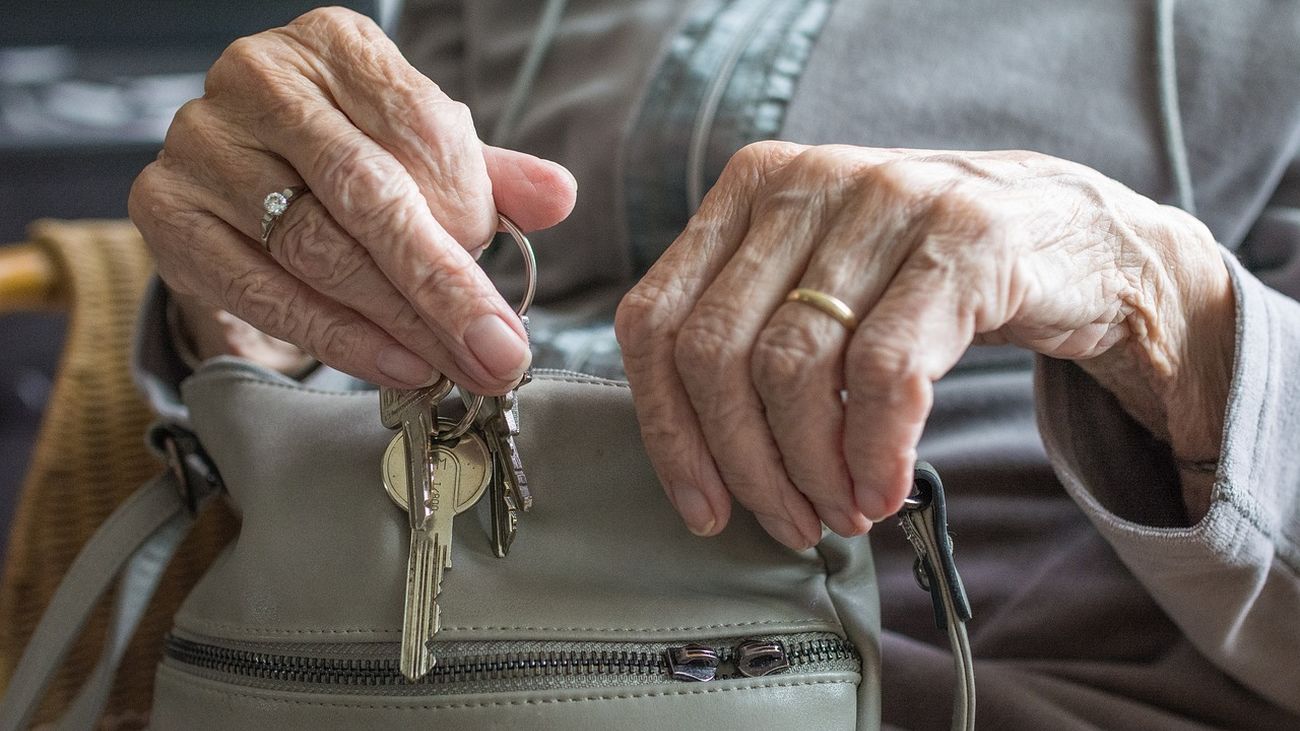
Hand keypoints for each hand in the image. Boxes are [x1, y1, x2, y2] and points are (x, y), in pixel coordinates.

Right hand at [130, 7, 575, 391]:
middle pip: (367, 196)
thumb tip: (557, 196)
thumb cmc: (350, 155)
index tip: (505, 282)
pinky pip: (260, 289)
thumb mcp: (426, 155)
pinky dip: (335, 337)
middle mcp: (262, 79)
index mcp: (337, 47)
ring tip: (453, 366)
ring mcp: (204, 143)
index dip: (468, 212)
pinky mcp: (167, 209)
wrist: (245, 171)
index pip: (419, 127)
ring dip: (396, 322)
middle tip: (497, 352)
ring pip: (315, 249)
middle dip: (443, 287)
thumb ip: (491, 176)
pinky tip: (393, 363)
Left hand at [616, 141, 1234, 547]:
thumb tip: (692, 457)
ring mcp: (887, 201)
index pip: (656, 318)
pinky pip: (884, 371)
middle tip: (789, 523)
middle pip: (716, 352)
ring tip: (842, 513)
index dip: (668, 429)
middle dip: (745, 464)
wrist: (1077, 239)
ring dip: (811, 469)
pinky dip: (875, 451)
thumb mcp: (822, 283)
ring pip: (793, 366)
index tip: (702, 506)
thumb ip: (750, 331)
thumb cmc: (927, 280)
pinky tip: (884, 490)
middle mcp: (807, 181)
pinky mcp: (965, 240)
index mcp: (751, 188)